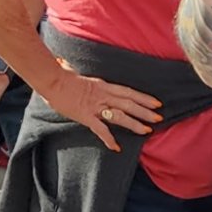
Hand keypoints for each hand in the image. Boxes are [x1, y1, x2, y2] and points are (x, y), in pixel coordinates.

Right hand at [44, 68, 161, 152]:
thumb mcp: (75, 73)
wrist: (52, 80)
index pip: (128, 92)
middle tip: (159, 118)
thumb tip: (66, 64)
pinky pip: (101, 129)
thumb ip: (77, 71)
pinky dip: (109, 139)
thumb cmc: (60, 76)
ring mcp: (95, 106)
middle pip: (129, 103)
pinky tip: (116, 147)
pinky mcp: (86, 116)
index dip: (143, 98)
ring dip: (134, 123)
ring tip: (147, 131)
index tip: (156, 103)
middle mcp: (103, 95)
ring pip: (120, 115)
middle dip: (145, 111)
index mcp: (103, 85)